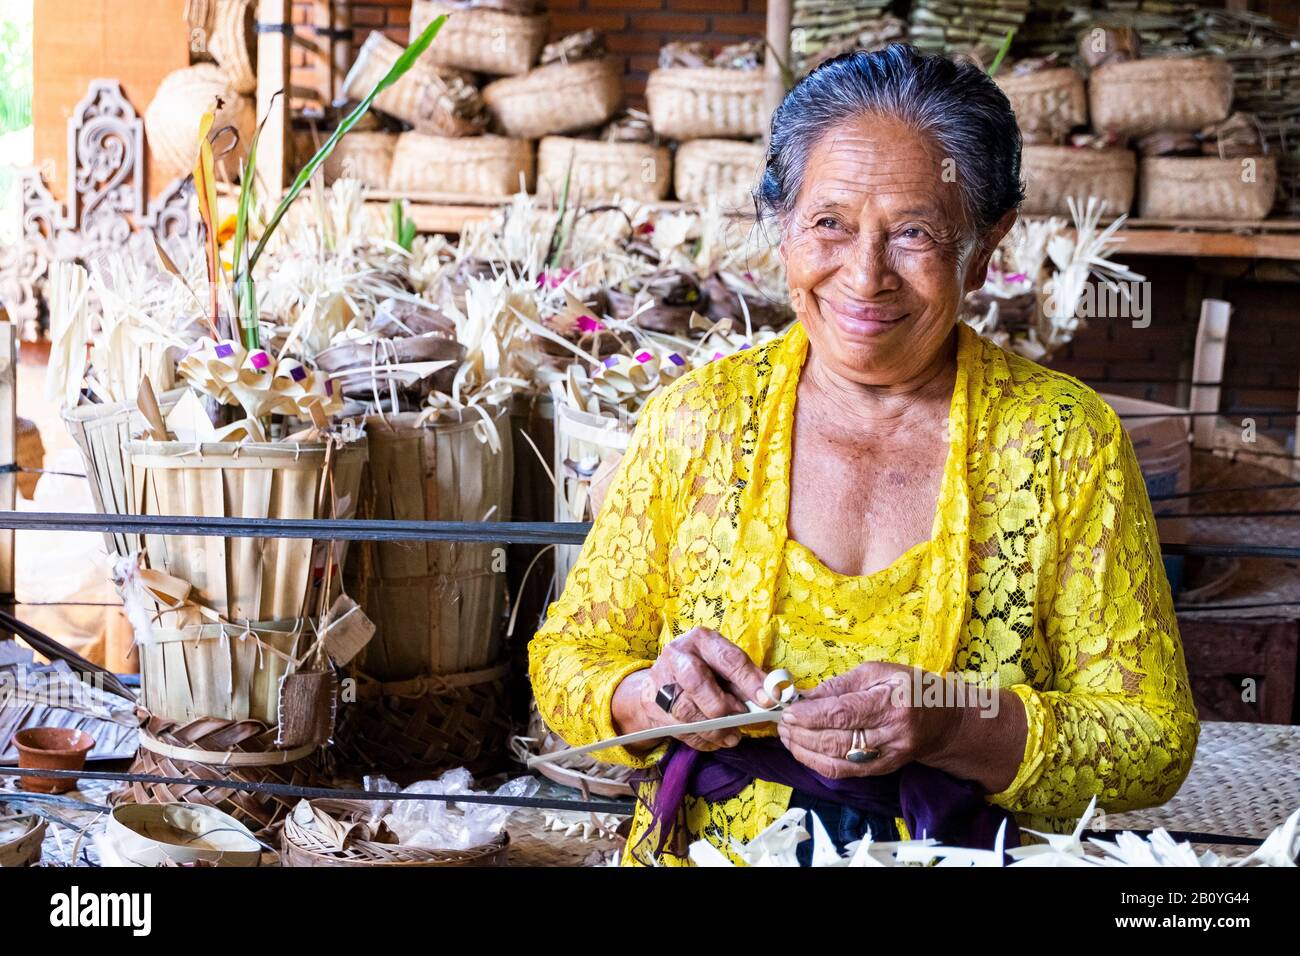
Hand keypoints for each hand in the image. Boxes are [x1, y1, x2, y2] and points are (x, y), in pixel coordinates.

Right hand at [612, 628, 768, 750]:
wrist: (659, 683)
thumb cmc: (702, 670)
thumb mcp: (722, 664)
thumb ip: (744, 678)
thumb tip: (772, 694)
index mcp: (701, 640)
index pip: (728, 659)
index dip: (749, 680)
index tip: (768, 700)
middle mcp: (678, 656)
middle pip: (698, 682)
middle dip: (724, 705)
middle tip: (742, 716)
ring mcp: (662, 682)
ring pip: (689, 711)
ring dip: (716, 729)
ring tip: (732, 735)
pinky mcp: (654, 708)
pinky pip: (682, 730)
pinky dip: (703, 740)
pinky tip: (716, 740)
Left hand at [778, 662, 960, 777]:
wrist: (946, 723)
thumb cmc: (913, 689)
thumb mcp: (881, 672)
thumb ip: (843, 684)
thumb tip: (808, 696)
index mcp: (892, 703)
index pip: (845, 714)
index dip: (812, 715)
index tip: (788, 710)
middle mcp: (891, 734)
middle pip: (837, 740)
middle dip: (802, 733)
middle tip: (781, 722)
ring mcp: (887, 757)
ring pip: (837, 761)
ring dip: (805, 751)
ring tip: (786, 736)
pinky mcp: (881, 770)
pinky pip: (844, 773)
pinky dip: (817, 763)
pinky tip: (802, 751)